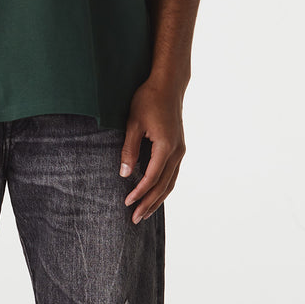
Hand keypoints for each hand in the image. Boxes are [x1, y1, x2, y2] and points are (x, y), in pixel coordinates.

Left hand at [119, 79, 186, 223]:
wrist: (168, 85)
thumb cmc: (148, 100)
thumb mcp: (133, 123)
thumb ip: (129, 149)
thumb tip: (124, 174)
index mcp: (166, 146)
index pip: (151, 177)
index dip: (139, 192)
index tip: (127, 203)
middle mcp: (177, 151)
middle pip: (163, 185)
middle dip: (149, 203)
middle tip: (135, 219)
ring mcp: (180, 150)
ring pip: (170, 182)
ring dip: (158, 199)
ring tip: (145, 213)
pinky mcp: (178, 147)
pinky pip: (172, 173)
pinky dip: (163, 187)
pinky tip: (155, 195)